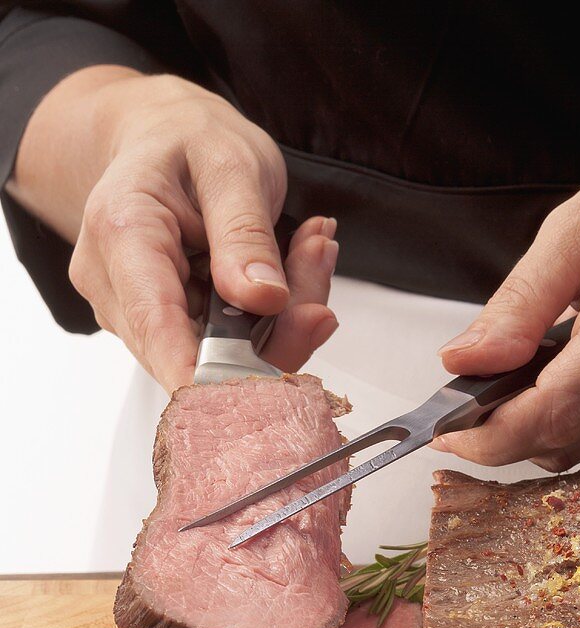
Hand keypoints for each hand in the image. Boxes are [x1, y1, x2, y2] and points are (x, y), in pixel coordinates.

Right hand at [59, 73, 336, 391]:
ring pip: (224, 356)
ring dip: (283, 317)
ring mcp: (139, 313)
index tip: (257, 395)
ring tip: (308, 248)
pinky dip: (274, 316)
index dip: (206, 374)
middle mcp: (118, 286)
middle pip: (198, 352)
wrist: (163, 135)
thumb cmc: (186, 140)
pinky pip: (232, 346)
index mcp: (122, 233)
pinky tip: (292, 264)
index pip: (156, 326)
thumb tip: (262, 298)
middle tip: (317, 258)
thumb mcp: (231, 165)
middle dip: (276, 327)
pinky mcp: (169, 327)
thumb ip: (245, 232)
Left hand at [435, 130, 579, 470]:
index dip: (496, 433)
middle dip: (506, 434)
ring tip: (521, 378)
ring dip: (539, 426)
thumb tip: (467, 360)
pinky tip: (570, 375)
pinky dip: (575, 416)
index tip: (452, 433)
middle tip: (470, 405)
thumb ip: (519, 301)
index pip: (561, 405)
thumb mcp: (577, 226)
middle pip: (570, 436)